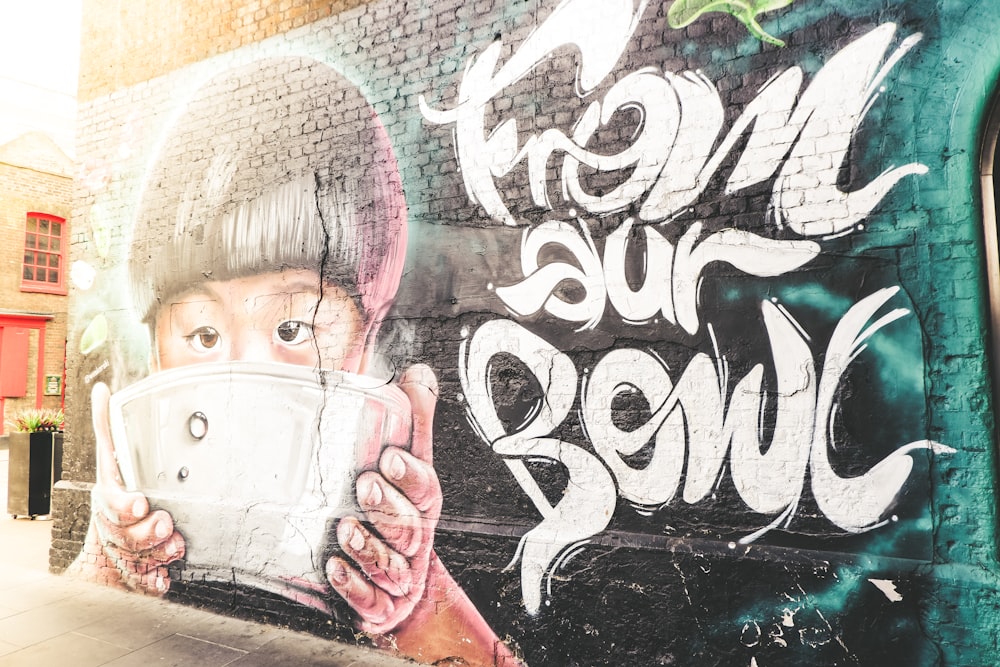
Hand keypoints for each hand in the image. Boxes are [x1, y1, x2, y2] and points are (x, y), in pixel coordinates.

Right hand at [73, 382, 184, 593]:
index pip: (112, 504)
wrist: (105, 551)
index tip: (141, 503)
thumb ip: (110, 428)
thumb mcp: (112, 461)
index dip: (125, 505)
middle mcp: (114, 530)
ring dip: (159, 553)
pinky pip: (146, 584)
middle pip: (127, 535)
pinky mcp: (137, 577)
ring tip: (175, 546)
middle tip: (166, 524)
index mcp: (109, 501)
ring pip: (139, 560)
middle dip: (148, 531)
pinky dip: (154, 583)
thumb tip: (101, 391)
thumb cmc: (118, 500)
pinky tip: (162, 579)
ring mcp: (124, 555)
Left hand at [325, 364, 440, 633]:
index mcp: (420, 506)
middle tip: (364, 486)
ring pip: (392, 566)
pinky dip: (356, 587)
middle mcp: (414, 543)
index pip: (426, 489)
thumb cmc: (398, 513)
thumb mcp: (407, 464)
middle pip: (410, 528)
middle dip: (388, 507)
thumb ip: (413, 420)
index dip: (410, 474)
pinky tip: (335, 570)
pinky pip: (373, 602)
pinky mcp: (380, 606)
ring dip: (369, 547)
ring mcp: (399, 577)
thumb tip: (419, 374)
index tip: (389, 458)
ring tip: (345, 529)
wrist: (401, 584)